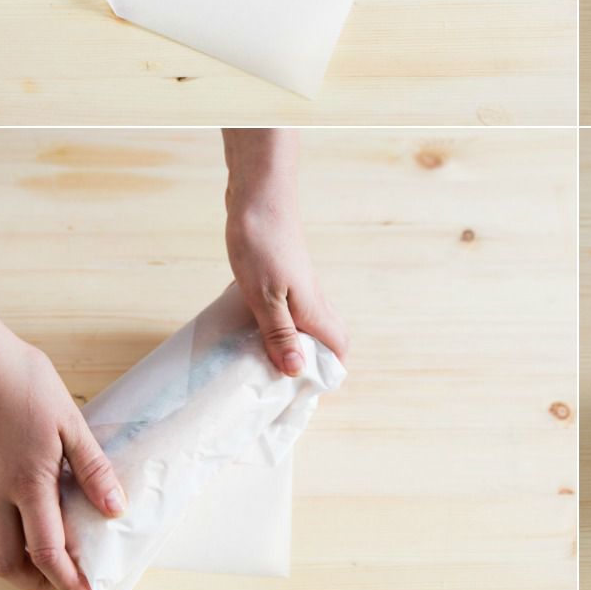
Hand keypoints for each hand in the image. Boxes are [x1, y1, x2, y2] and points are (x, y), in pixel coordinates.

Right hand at [0, 328, 124, 589]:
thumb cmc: (26, 382)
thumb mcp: (71, 422)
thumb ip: (93, 469)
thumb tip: (114, 509)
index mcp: (30, 483)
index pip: (48, 550)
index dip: (68, 580)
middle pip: (6, 561)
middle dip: (34, 583)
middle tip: (61, 583)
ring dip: (2, 561)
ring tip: (29, 560)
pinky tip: (2, 522)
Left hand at [225, 168, 348, 374]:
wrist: (258, 197)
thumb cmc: (261, 243)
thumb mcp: (264, 296)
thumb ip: (280, 334)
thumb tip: (296, 371)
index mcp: (313, 309)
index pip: (337, 348)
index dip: (328, 372)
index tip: (303, 392)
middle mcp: (312, 299)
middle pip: (327, 337)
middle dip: (314, 362)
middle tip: (283, 381)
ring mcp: (299, 285)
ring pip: (307, 323)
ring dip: (294, 344)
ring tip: (265, 360)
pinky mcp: (283, 275)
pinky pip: (289, 309)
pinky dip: (278, 325)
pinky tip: (253, 327)